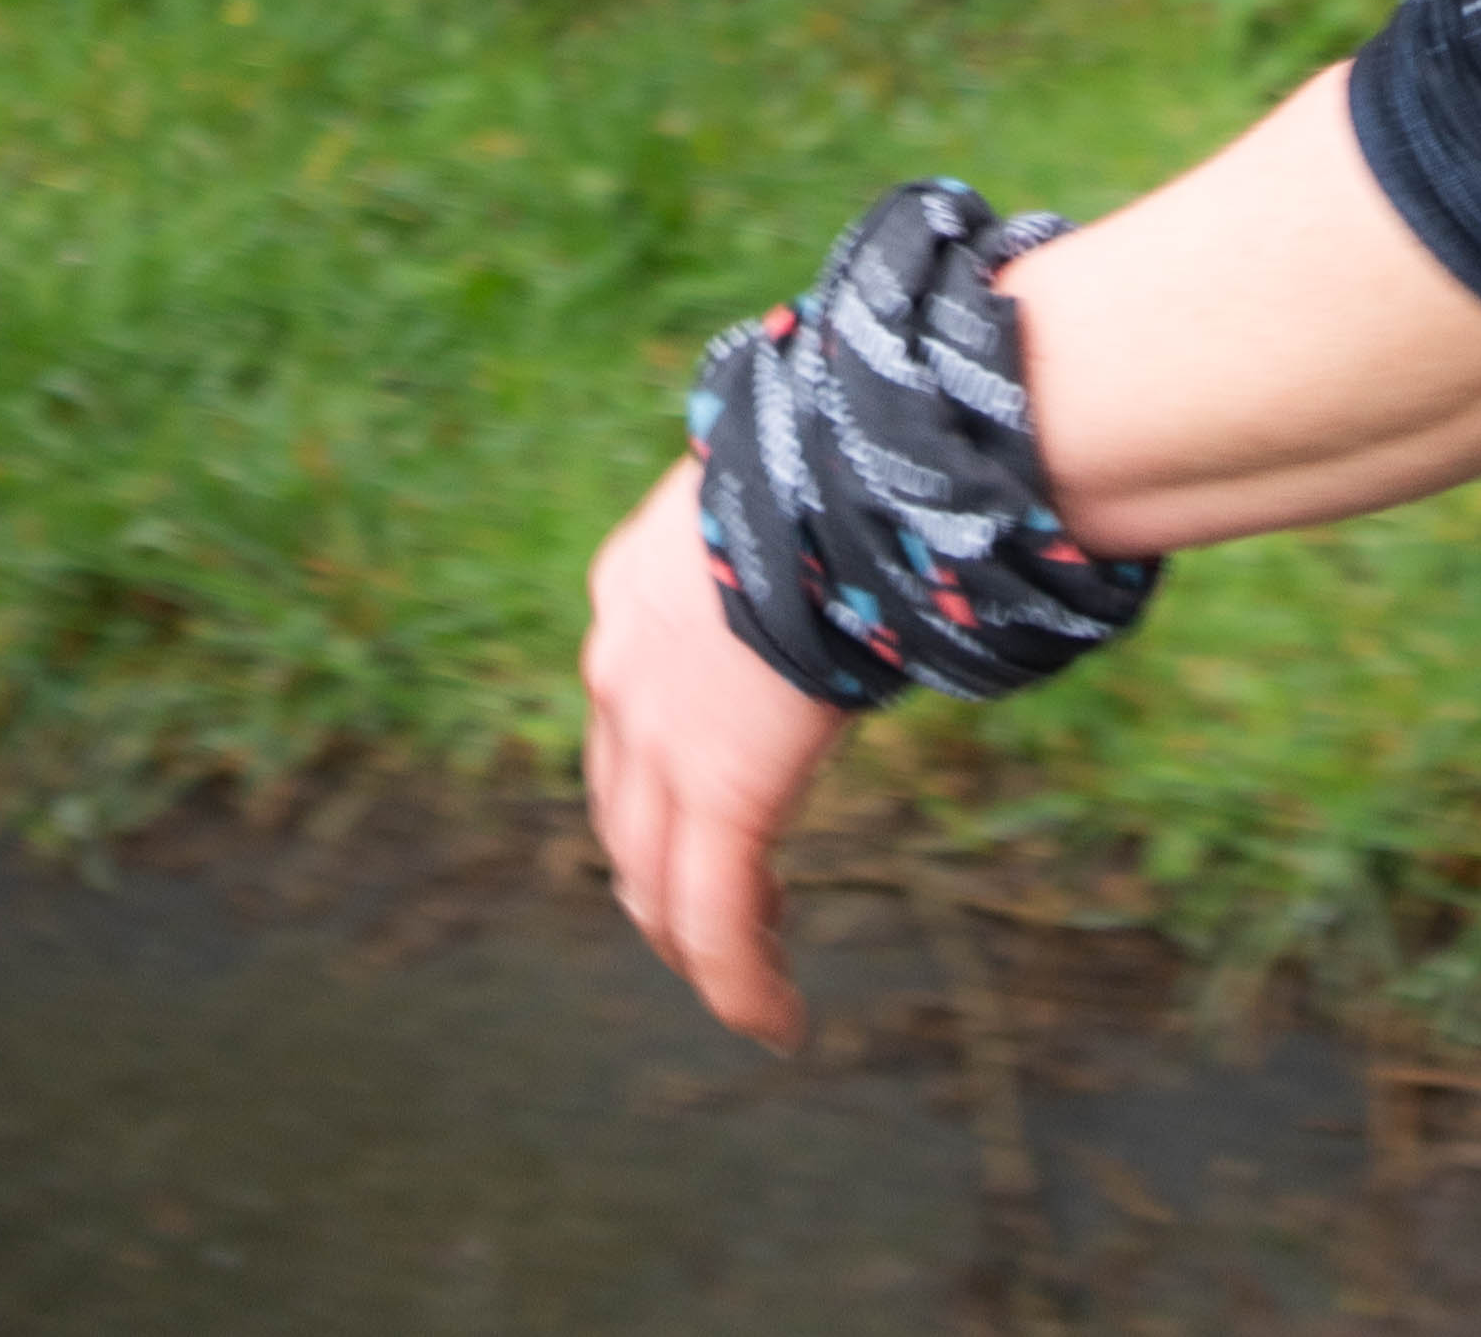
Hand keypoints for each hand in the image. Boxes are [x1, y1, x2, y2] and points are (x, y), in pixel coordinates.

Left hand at [580, 450, 839, 1048]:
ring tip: (750, 977)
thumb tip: (860, 532)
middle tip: (715, 914)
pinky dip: (740, 983)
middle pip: (622, 808)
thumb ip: (787, 542)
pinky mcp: (717, 794)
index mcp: (633, 589)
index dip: (655, 776)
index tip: (698, 808)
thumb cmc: (841, 458)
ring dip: (698, 935)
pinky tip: (778, 1022)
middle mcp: (620, 668)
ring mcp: (658, 738)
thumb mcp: (786, 493)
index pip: (624, 712)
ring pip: (656, 879)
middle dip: (661, 872)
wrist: (840, 468)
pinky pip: (717, 919)